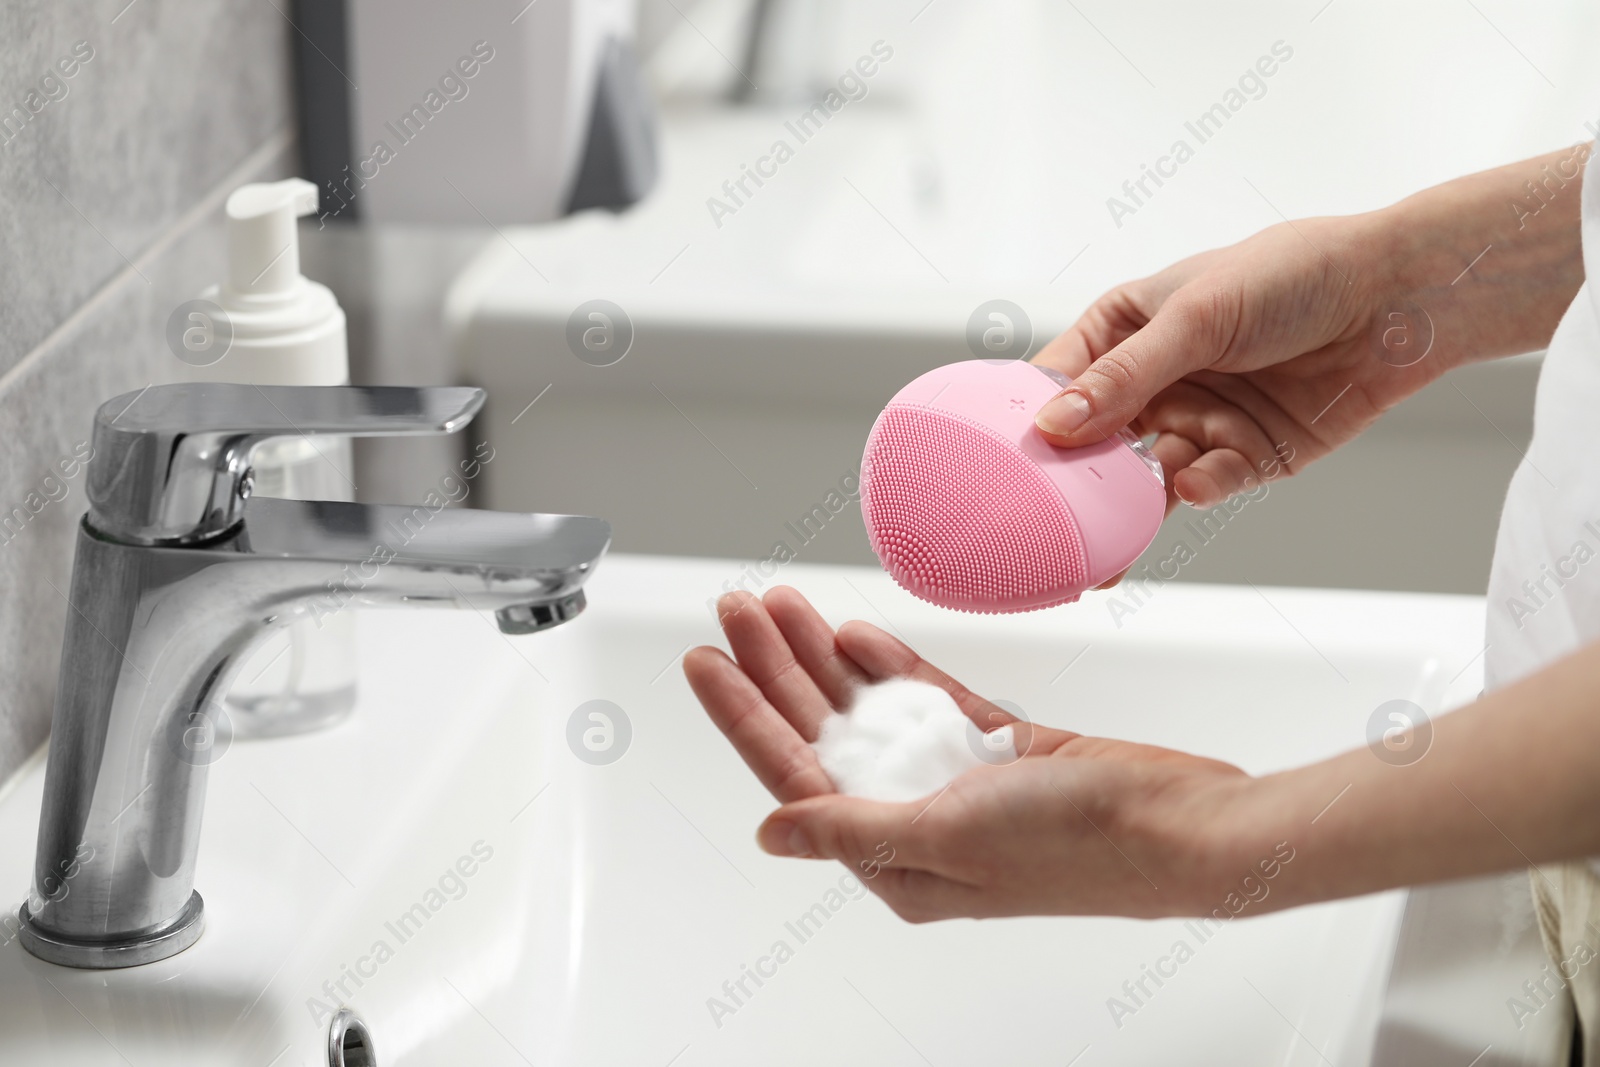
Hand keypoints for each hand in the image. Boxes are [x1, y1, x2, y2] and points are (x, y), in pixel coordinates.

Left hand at [683, 587, 1253, 920]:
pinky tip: (854, 635)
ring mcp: (960, 783)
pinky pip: (929, 702)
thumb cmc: (1080, 848)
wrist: (1185, 825)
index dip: (743, 712)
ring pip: (871, 709)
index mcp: (896, 858)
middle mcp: (918, 821)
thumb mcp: (946, 839)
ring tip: (782, 603)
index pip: (794, 772)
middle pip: (824, 731)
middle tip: (737, 606)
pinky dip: (892, 669)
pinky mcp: (1002, 750)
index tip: (704, 660)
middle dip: (775, 666)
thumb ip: (852, 829)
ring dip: (825, 656)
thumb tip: (772, 833)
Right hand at [1032, 216, 1409, 511]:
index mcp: (1125, 329)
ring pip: (1146, 477)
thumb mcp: (1194, 318)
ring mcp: (1197, 419)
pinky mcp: (1243, 455)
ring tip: (1111, 531)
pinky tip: (1195, 482)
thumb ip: (1124, 378)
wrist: (1397, 298)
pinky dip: (1200, 487)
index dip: (1032, 419)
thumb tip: (1056, 425)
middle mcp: (1155, 380)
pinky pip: (1206, 483)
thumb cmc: (1293, 275)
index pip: (1059, 381)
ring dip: (1132, 502)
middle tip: (1049, 519)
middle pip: (1096, 442)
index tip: (1006, 458)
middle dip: (1077, 479)